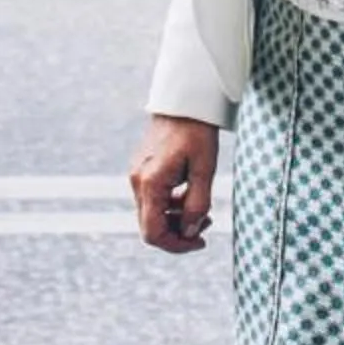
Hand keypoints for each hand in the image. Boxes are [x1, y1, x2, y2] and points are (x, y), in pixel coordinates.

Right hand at [130, 115, 218, 254]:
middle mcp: (137, 180)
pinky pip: (152, 199)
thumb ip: (197, 205)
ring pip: (152, 214)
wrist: (184, 100)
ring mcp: (137, 174)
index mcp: (151, 182)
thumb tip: (190, 233)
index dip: (176, 245)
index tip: (200, 241)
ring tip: (203, 211)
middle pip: (150, 227)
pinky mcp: (142, 169)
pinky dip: (170, 206)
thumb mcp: (205, 169)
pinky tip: (189, 196)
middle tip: (206, 224)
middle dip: (178, 233)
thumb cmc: (197, 131)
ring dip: (176, 220)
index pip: (153, 233)